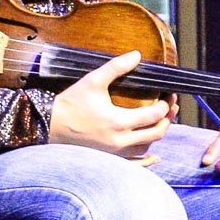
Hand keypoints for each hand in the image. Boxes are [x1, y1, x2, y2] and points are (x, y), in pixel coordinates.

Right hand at [47, 50, 170, 156]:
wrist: (47, 125)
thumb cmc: (69, 104)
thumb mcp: (93, 81)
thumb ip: (116, 67)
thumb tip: (137, 55)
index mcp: (119, 122)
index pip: (154, 115)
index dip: (167, 104)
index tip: (168, 95)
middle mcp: (120, 141)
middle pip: (156, 133)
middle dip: (168, 119)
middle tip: (172, 107)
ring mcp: (114, 153)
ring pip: (147, 148)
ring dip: (157, 134)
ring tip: (162, 121)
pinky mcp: (108, 159)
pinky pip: (134, 165)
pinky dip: (147, 161)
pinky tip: (155, 157)